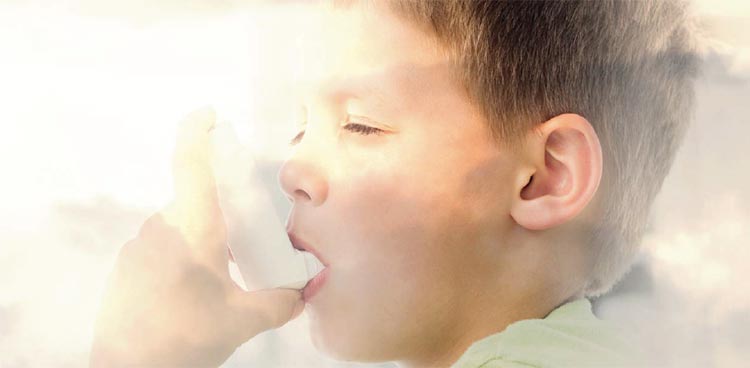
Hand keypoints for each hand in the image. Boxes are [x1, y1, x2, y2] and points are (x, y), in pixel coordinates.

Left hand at [90, 108, 303, 367]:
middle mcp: (161, 227)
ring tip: (221, 277)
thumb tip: (307, 291)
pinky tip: (192, 293)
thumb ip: (282, 300)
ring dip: (202, 238)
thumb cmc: (187, 336)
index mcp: (193, 227)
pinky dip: (182, 257)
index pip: (191, 162)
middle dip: (220, 211)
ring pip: (179, 226)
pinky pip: (162, 247)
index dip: (199, 131)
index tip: (210, 115)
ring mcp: (139, 247)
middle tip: (243, 240)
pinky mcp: (126, 268)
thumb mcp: (244, 320)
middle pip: (194, 200)